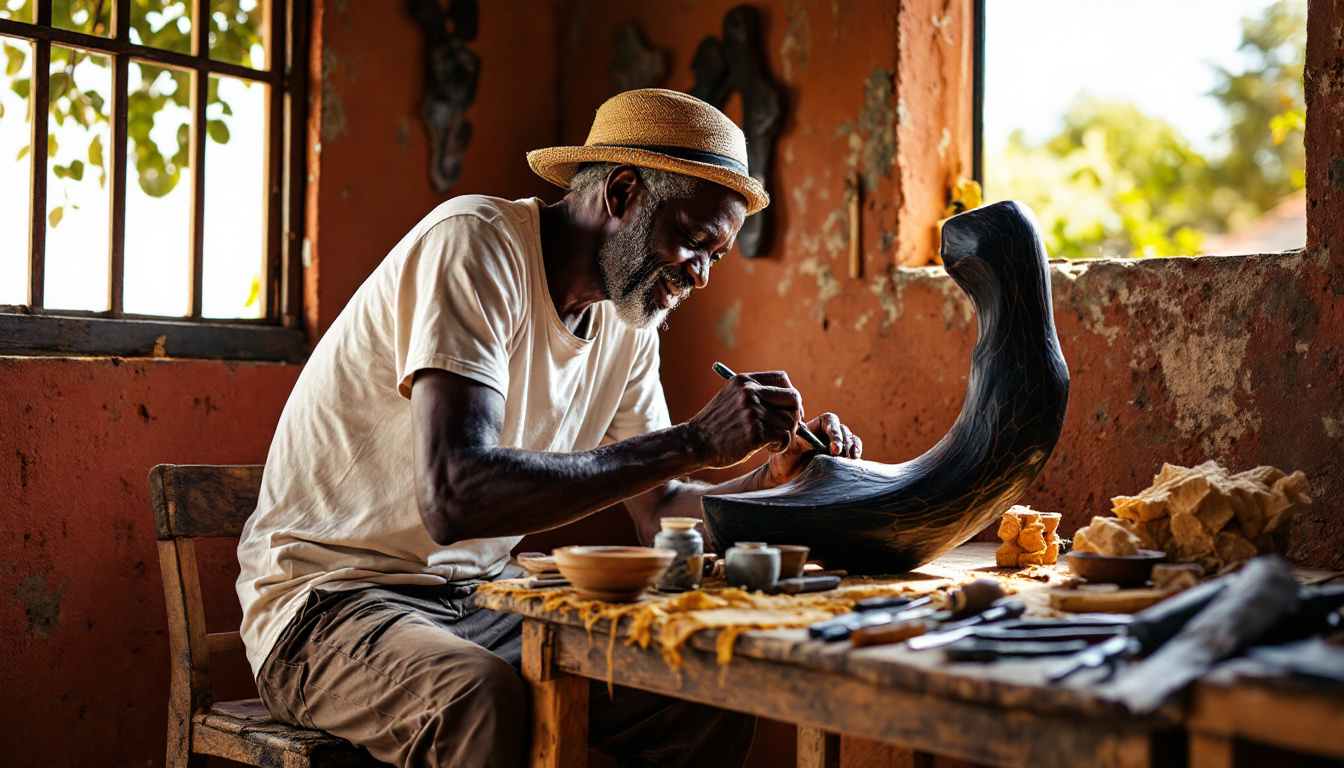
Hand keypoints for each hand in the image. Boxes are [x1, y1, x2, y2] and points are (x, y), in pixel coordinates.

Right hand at [686, 371, 802, 468]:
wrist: (695, 443)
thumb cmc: (717, 425)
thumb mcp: (732, 398)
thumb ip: (755, 394)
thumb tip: (793, 403)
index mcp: (744, 381)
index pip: (782, 379)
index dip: (790, 395)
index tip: (788, 409)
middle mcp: (749, 392)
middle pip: (793, 398)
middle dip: (795, 415)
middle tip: (785, 429)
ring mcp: (752, 412)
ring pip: (790, 421)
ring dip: (786, 434)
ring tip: (771, 441)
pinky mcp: (755, 433)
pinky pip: (785, 437)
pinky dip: (782, 446)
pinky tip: (769, 449)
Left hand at [765, 412, 862, 485]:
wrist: (787, 477)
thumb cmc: (785, 459)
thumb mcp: (788, 449)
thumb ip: (797, 442)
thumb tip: (808, 439)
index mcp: (816, 425)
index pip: (830, 421)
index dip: (835, 432)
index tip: (834, 448)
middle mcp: (829, 433)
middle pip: (844, 431)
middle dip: (846, 442)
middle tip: (844, 456)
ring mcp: (837, 445)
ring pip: (852, 441)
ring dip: (855, 448)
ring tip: (853, 459)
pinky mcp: (841, 458)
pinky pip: (853, 454)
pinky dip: (855, 457)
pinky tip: (854, 465)